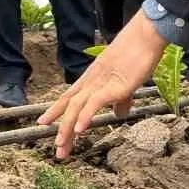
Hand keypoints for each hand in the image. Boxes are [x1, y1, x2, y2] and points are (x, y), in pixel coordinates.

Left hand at [41, 10, 164, 158]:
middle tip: (57, 151)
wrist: (144, 37)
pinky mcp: (112, 86)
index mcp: (91, 80)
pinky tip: (79, 130)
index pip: (69, 98)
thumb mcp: (126, 84)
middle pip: (69, 106)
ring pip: (76, 107)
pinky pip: (94, 103)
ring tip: (61, 145)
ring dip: (67, 128)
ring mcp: (99, 83)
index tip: (44, 125)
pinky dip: (84, 116)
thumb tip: (118, 115)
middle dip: (61, 129)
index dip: (56, 111)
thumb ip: (121, 100)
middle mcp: (90, 82)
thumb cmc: (137, 56)